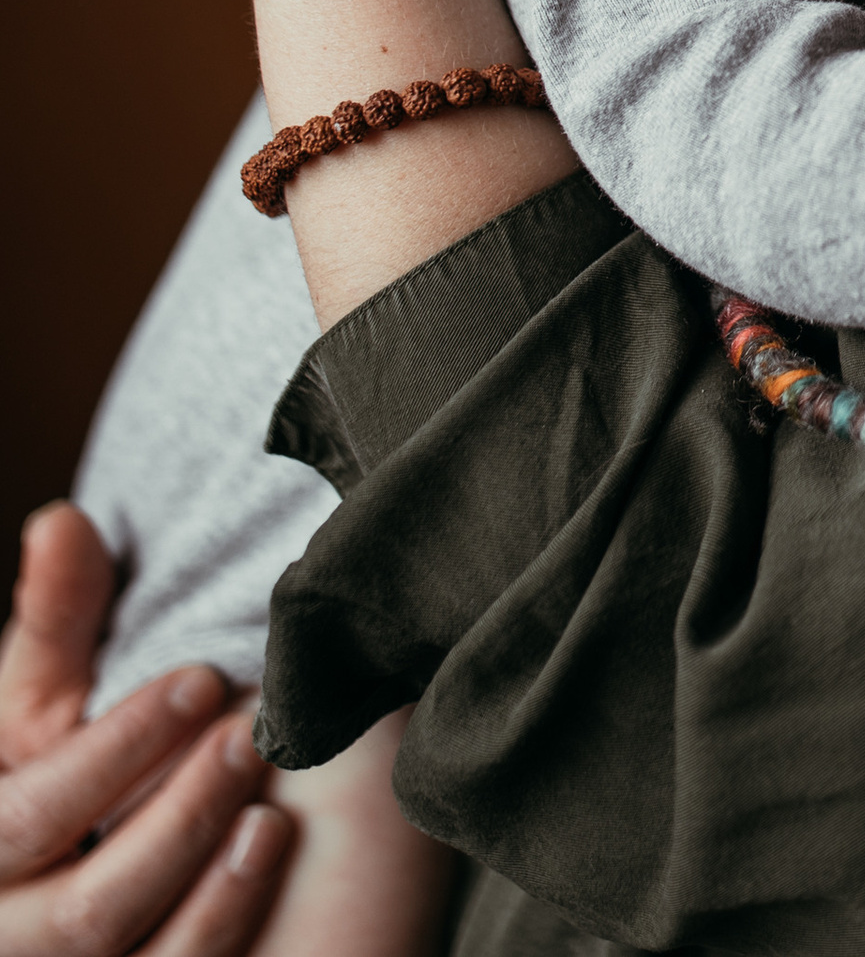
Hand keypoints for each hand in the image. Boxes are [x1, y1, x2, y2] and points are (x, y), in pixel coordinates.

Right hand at [0, 505, 292, 952]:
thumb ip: (61, 622)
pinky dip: (219, 921)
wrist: (96, 864)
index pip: (27, 820)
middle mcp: (9, 929)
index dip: (117, 751)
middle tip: (250, 737)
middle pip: (81, 912)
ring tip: (270, 808)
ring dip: (205, 874)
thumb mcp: (48, 704)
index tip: (205, 678)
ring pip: (121, 953)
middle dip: (176, 817)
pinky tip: (264, 853)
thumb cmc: (73, 769)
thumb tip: (61, 520)